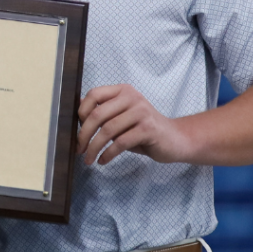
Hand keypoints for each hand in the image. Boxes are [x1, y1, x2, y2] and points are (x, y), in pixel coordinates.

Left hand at [76, 85, 191, 165]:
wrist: (175, 139)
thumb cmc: (143, 129)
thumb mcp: (121, 117)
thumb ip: (104, 114)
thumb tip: (77, 112)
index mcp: (123, 91)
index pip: (94, 94)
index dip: (81, 112)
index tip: (77, 130)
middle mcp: (132, 97)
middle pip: (98, 114)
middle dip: (84, 134)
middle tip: (79, 149)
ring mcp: (141, 112)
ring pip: (108, 130)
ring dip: (94, 148)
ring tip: (89, 159)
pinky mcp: (148, 129)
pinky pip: (121, 142)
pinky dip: (108, 154)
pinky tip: (103, 160)